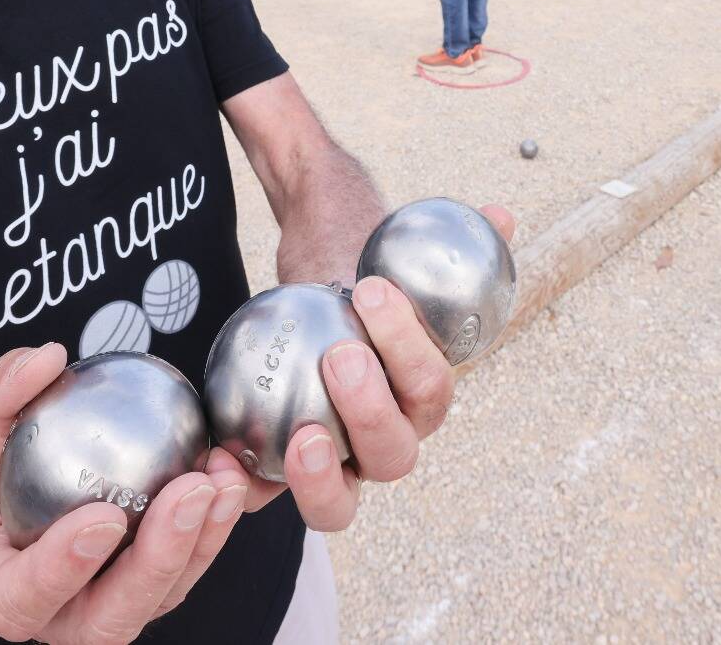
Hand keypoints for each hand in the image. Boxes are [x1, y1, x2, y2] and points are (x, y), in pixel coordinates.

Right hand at [0, 344, 249, 644]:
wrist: (36, 492)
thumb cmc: (11, 463)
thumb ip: (10, 390)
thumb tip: (48, 358)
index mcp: (2, 592)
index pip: (25, 597)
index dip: (62, 568)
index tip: (103, 516)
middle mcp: (60, 618)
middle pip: (109, 618)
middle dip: (156, 561)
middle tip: (188, 493)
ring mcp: (114, 610)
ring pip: (163, 597)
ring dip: (200, 542)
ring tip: (222, 479)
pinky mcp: (158, 590)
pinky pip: (191, 567)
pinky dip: (216, 525)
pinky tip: (233, 475)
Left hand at [236, 205, 516, 533]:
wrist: (308, 283)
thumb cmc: (361, 270)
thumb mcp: (402, 247)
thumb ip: (456, 235)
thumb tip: (500, 216)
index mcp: (421, 398)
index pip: (429, 389)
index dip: (409, 349)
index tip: (374, 290)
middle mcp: (384, 441)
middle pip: (392, 456)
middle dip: (372, 413)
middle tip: (342, 355)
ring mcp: (334, 465)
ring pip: (337, 503)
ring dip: (320, 480)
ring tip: (300, 437)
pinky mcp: (278, 469)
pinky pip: (266, 495)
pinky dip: (247, 488)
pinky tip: (220, 456)